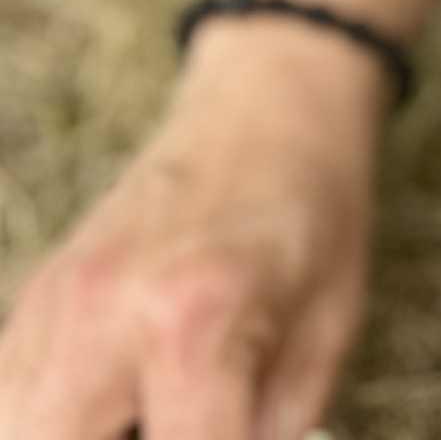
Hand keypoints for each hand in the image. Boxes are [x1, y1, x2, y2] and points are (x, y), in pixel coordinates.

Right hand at [0, 27, 382, 439]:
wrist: (268, 114)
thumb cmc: (314, 215)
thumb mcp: (328, 330)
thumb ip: (276, 428)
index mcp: (193, 320)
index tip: (239, 436)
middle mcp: (101, 316)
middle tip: (181, 425)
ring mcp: (50, 307)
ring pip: (16, 423)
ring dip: (74, 431)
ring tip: (150, 411)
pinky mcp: (33, 301)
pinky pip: (11, 394)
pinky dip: (52, 415)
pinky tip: (113, 403)